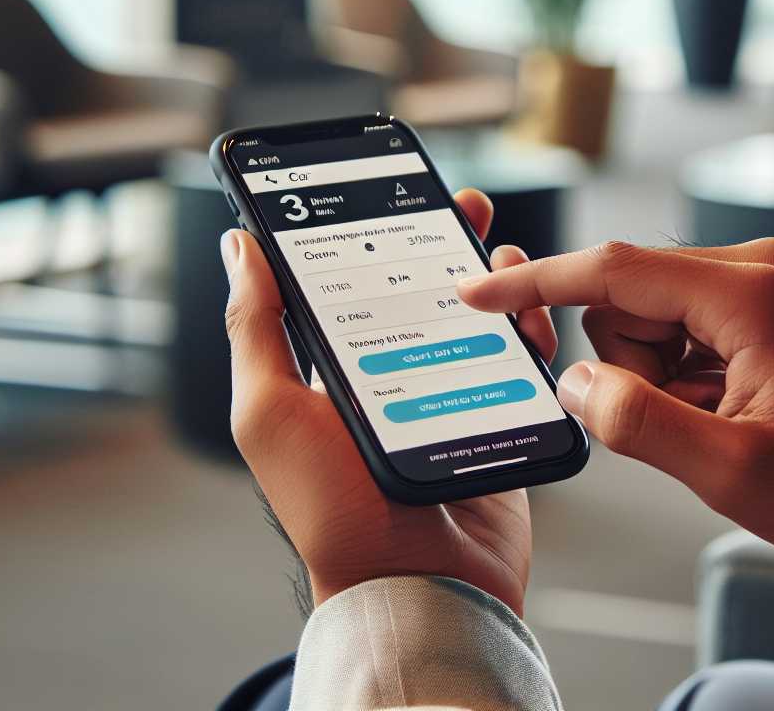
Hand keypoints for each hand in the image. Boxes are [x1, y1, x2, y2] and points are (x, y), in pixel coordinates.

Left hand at [222, 188, 557, 612]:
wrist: (411, 582)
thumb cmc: (329, 508)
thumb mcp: (269, 409)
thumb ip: (255, 327)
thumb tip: (239, 247)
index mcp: (335, 369)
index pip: (356, 283)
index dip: (374, 234)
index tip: (393, 190)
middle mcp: (395, 377)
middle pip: (427, 288)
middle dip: (447, 240)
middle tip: (466, 206)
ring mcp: (452, 398)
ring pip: (482, 317)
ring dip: (498, 280)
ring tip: (504, 258)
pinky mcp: (500, 422)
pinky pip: (524, 365)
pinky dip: (533, 334)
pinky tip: (534, 319)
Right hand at [459, 238, 773, 555]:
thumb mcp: (730, 471)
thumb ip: (640, 424)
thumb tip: (576, 383)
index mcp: (748, 293)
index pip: (615, 270)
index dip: (538, 282)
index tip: (478, 294)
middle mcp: (756, 267)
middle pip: (628, 297)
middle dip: (633, 367)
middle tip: (690, 422)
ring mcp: (762, 281)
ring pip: (648, 314)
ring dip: (658, 375)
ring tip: (717, 420)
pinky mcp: (763, 301)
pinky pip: (681, 326)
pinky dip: (682, 373)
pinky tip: (727, 409)